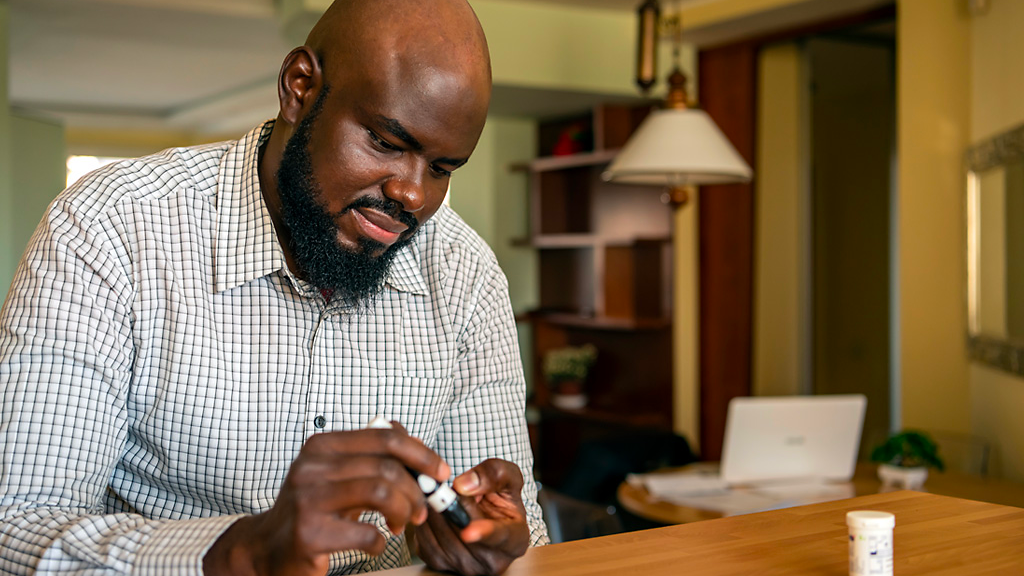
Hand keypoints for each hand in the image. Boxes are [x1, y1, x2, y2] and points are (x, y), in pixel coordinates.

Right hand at [203, 426, 449, 575]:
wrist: (267, 547)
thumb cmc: (311, 510)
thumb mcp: (337, 474)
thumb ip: (371, 456)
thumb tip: (415, 444)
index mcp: (323, 446)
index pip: (386, 436)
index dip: (421, 453)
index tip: (440, 472)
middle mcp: (312, 467)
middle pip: (387, 466)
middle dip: (416, 491)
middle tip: (423, 509)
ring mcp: (308, 500)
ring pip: (380, 492)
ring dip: (404, 512)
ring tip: (402, 524)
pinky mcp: (310, 534)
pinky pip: (367, 534)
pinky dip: (381, 542)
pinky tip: (375, 544)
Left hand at [411, 458, 529, 575]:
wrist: (485, 514)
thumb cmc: (500, 497)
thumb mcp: (507, 477)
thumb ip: (493, 474)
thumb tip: (463, 486)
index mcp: (516, 540)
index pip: (499, 537)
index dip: (484, 532)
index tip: (469, 531)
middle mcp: (493, 561)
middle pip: (461, 529)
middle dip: (452, 503)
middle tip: (449, 487)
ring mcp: (466, 566)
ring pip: (440, 533)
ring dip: (436, 509)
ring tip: (444, 497)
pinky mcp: (440, 564)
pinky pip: (424, 538)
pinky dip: (425, 519)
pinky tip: (434, 510)